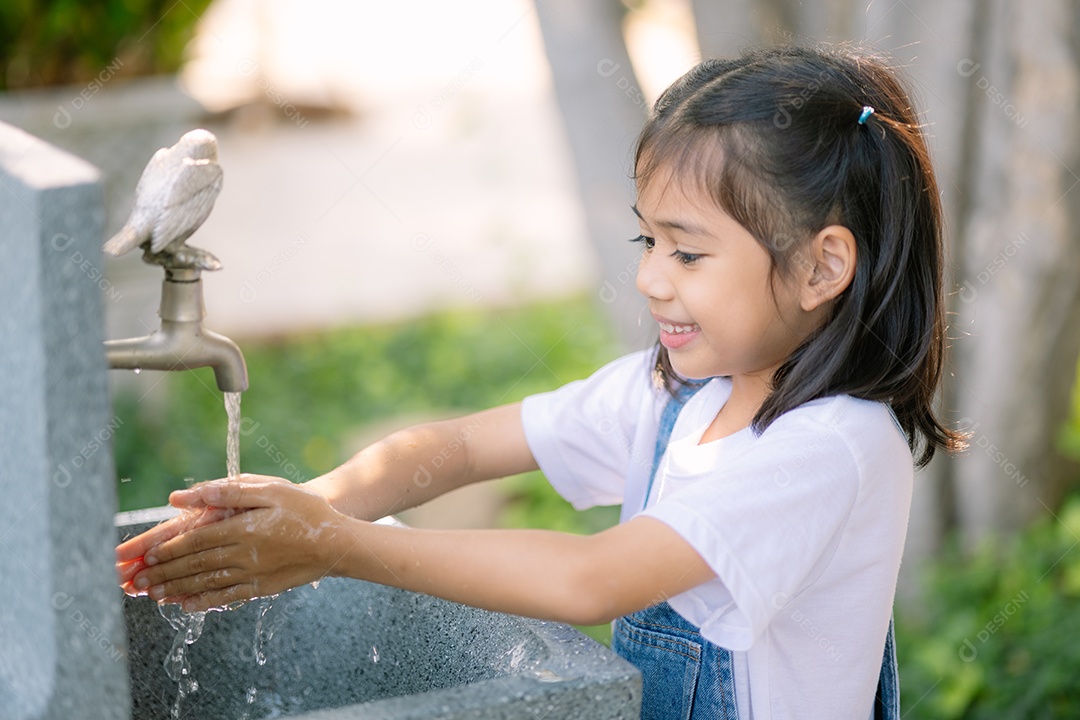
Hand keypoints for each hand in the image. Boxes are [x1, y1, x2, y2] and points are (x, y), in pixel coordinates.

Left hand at [124, 474, 343, 610]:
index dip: (167, 549)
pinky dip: (203, 602)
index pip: (195, 541)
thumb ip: (228, 492)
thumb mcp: (271, 490)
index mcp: (243, 528)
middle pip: (194, 565)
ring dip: (175, 589)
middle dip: (162, 573)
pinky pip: (226, 598)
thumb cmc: (305, 509)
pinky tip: (185, 606)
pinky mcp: (261, 589)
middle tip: (135, 582)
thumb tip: (186, 496)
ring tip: (151, 594)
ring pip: (205, 584)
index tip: (143, 556)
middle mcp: (243, 555)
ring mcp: (252, 575)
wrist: (337, 542)